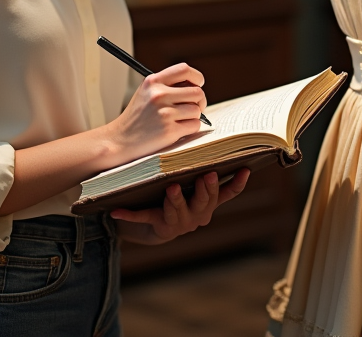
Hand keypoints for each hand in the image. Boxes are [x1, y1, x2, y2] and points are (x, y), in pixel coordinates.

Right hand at [103, 63, 206, 164]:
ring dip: (193, 117)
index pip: (184, 70)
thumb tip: (196, 85)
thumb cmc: (137, 117)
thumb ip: (167, 85)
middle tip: (193, 107)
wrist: (120, 140)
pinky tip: (177, 130)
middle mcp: (158, 95)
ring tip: (179, 120)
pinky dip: (190, 129)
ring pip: (197, 111)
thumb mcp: (146, 93)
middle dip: (199, 102)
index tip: (199, 84)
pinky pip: (194, 125)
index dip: (197, 77)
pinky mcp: (169, 131)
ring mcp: (164, 113)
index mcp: (153, 82)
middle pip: (197, 92)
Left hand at [110, 169, 249, 244]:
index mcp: (208, 203)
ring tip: (172, 188)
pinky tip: (117, 209)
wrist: (156, 225)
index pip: (227, 193)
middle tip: (207, 174)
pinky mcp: (158, 226)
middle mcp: (198, 215)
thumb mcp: (193, 183)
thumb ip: (203, 166)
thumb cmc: (177, 195)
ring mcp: (179, 222)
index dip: (237, 183)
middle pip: (205, 202)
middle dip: (206, 189)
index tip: (244, 169)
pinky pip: (144, 218)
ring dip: (176, 199)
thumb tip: (214, 135)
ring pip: (179, 210)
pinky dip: (130, 214)